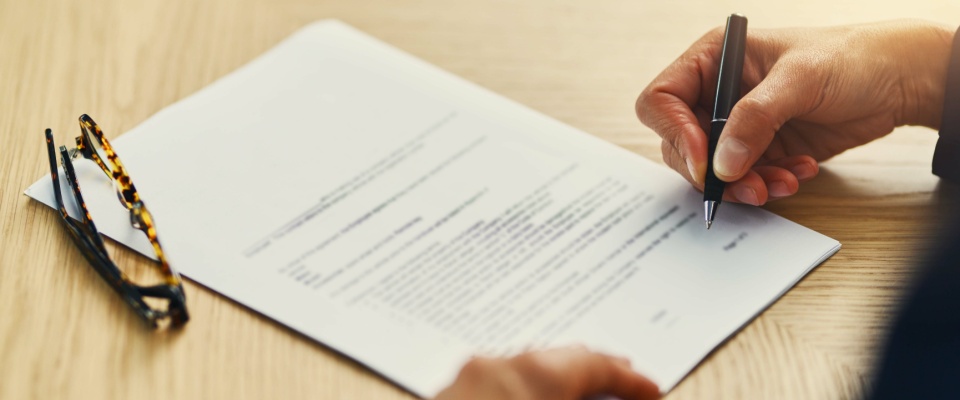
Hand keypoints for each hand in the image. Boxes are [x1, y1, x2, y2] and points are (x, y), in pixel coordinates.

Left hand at [434, 346, 659, 399]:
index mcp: (530, 373)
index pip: (594, 365)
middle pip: (558, 359)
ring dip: (560, 379)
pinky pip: (499, 379)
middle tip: (626, 382)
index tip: (652, 391)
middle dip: (595, 372)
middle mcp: (495, 365)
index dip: (629, 381)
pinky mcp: (445, 396)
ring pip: (525, 367)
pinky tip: (538, 395)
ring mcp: (465, 380)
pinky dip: (528, 387)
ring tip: (586, 391)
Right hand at [636, 20, 951, 204]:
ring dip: (744, 183)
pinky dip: (768, 183)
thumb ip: (755, 119)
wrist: (898, 80)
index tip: (705, 161)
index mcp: (712, 60)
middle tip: (745, 185)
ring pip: (713, 169)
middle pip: (681, 143)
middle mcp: (717, 93)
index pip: (663, 100)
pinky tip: (800, 172)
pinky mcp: (760, 149)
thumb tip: (721, 163)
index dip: (675, 133)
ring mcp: (737, 124)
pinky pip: (746, 178)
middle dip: (713, 170)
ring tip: (781, 183)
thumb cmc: (850, 57)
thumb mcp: (799, 79)